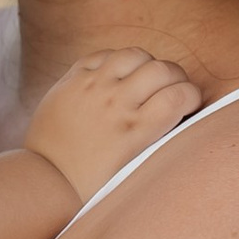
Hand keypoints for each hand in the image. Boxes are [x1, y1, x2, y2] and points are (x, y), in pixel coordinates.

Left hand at [21, 49, 200, 209]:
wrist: (45, 180)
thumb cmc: (92, 185)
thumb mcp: (133, 171)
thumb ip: (158, 142)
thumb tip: (181, 117)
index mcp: (134, 131)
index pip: (180, 96)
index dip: (193, 96)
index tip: (189, 104)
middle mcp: (115, 103)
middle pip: (163, 69)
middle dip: (177, 77)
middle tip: (174, 89)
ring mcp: (92, 87)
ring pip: (135, 54)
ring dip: (148, 64)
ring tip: (146, 78)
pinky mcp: (72, 79)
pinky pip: (103, 54)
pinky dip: (117, 61)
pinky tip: (119, 75)